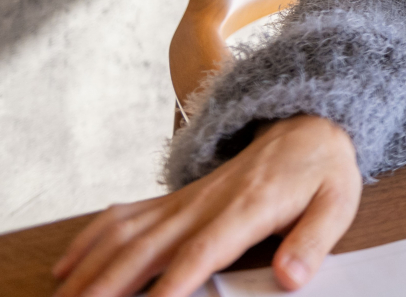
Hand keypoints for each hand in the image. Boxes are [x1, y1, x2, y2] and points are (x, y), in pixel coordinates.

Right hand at [53, 114, 360, 296]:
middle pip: (148, 247)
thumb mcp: (337, 203)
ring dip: (89, 268)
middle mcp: (207, 202)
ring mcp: (186, 199)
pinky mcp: (176, 198)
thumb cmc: (324, 171)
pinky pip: (124, 216)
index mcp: (248, 208)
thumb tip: (292, 277)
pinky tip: (67, 266)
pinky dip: (90, 240)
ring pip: (126, 234)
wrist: (309, 124)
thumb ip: (313, 241)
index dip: (171, 285)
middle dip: (108, 284)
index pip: (202, 252)